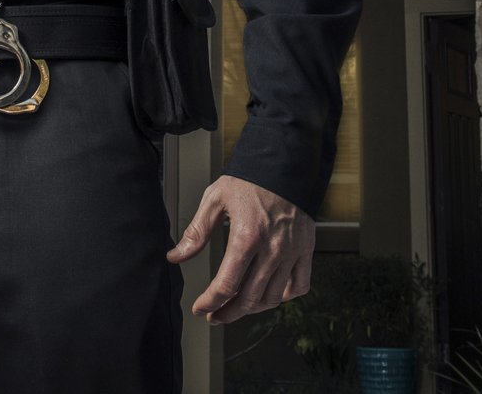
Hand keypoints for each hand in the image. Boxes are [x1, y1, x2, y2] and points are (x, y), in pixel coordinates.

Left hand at [166, 175, 313, 323]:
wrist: (285, 164)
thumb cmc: (249, 180)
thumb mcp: (215, 199)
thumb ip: (196, 231)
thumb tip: (175, 257)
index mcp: (246, 236)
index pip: (226, 285)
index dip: (209, 302)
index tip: (199, 308)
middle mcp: (272, 249)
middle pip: (249, 298)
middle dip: (227, 313)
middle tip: (213, 316)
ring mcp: (292, 252)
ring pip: (273, 298)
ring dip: (252, 309)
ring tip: (236, 308)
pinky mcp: (306, 250)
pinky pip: (299, 286)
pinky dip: (284, 297)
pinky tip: (268, 294)